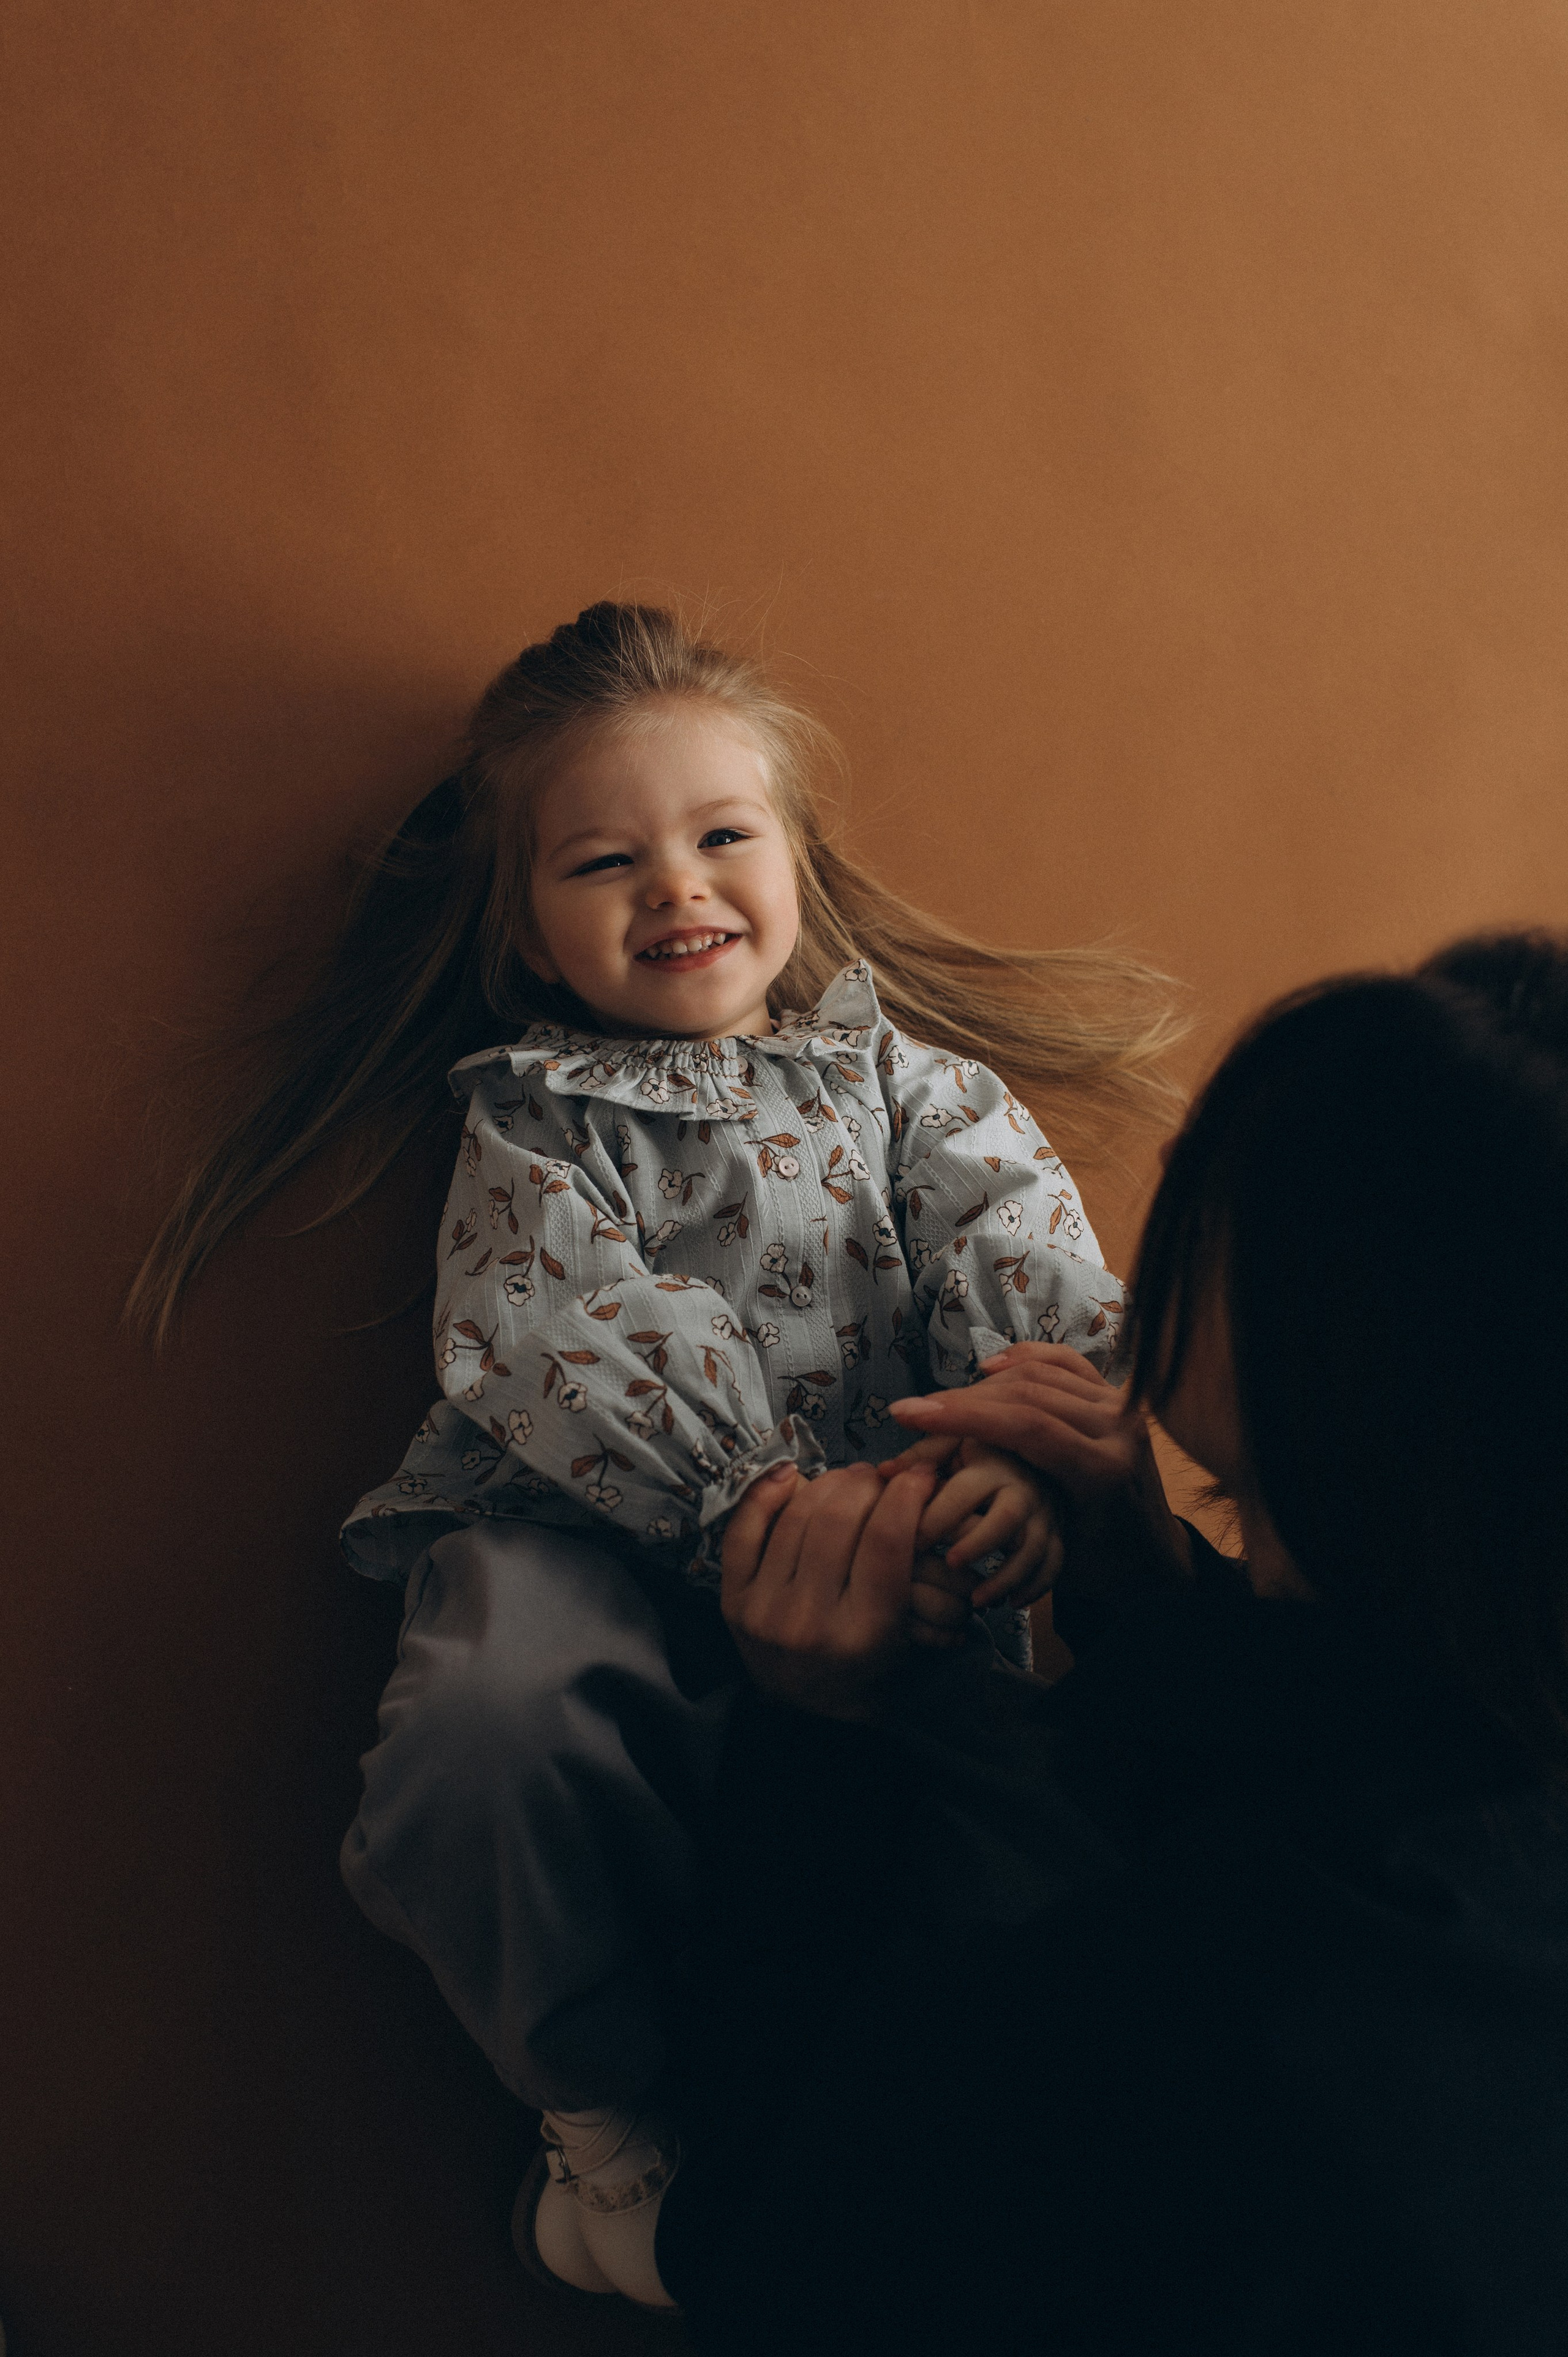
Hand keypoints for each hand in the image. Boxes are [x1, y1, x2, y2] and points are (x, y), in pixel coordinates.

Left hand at [720, 1460, 939, 1717]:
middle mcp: (811, 1621)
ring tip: (849, 1479)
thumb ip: (912, 1569)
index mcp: (865, 1633)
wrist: (808, 1715)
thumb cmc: (867, 1669)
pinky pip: (744, 1531)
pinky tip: (791, 1476)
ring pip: (797, 1515)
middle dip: (867, 1484)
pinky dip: (765, 1495)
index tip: (918, 1477)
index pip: (888, 1540)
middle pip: (840, 1519)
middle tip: (881, 1477)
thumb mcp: (905, 1632)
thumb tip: (911, 1485)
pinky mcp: (734, 1601)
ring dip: (829, 1482)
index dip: (907, 1495)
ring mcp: (766, 1609)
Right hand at [884, 1347, 1192, 1599]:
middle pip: (1027, 1395)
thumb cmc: (1099, 1569)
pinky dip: (1026, 1359)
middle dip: (961, 1401)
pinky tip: (991, 1368)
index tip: (906, 1416)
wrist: (1155, 1563)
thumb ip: (1004, 1506)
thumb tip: (928, 1476)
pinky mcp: (1120, 1399)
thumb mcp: (1051, 1552)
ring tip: (938, 1403)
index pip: (1025, 1426)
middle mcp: (1119, 1429)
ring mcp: (1122, 1408)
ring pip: (1040, 1376)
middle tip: (911, 1411)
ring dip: (983, 1385)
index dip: (961, 1417)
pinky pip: (1066, 1364)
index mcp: (1104, 1471)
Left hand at [907, 1441, 1064, 1612]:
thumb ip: (920, 1457)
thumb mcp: (952, 1444)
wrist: (1038, 1452)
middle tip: (949, 1564)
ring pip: (1034, 1549)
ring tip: (976, 1600)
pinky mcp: (1058, 1533)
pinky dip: (1036, 1587)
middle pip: (1006, 1519)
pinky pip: (1055, 1564)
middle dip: (977, 1545)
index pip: (964, 1492)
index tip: (913, 1540)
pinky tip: (1012, 1603)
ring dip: (1006, 1577)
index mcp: (990, 1465)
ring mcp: (1045, 1513)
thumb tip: (882, 1472)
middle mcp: (1022, 1488)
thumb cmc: (979, 1454)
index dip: (938, 1517)